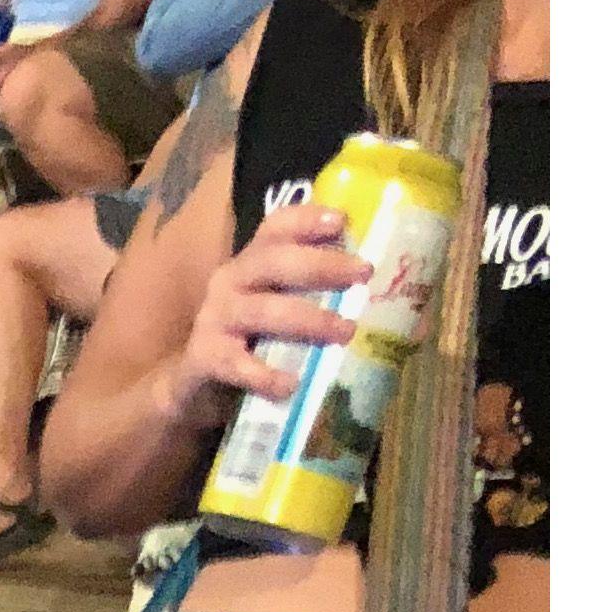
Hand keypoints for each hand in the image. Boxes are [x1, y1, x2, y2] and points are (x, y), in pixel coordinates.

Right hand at [173, 195, 368, 424]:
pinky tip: (291, 384)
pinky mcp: (204, 358)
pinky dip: (264, 375)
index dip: (307, 218)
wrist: (197, 393)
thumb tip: (415, 323)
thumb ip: (336, 311)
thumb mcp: (290, 321)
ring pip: (262, 310)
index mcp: (255, 264)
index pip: (276, 227)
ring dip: (307, 319)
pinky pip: (235, 363)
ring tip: (344, 332)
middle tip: (361, 274)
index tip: (342, 221)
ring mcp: (214, 319)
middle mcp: (232, 281)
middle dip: (320, 264)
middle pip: (273, 260)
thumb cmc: (257, 348)